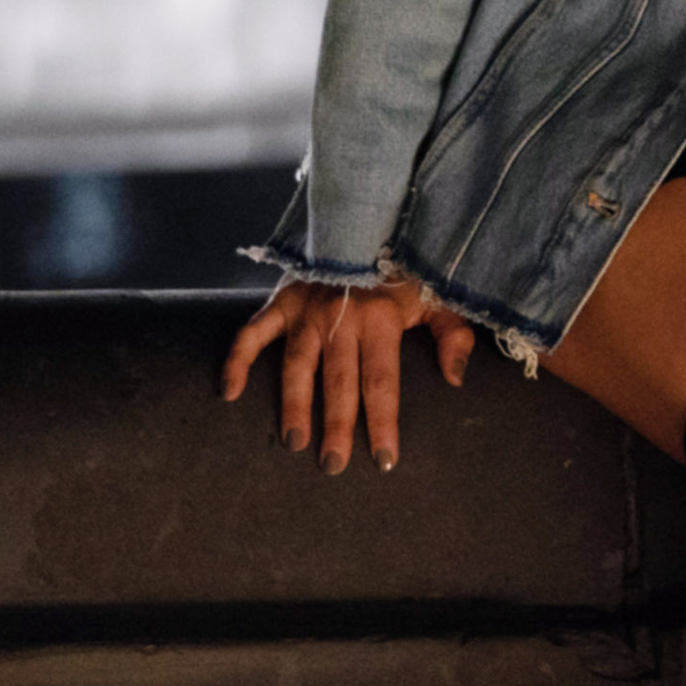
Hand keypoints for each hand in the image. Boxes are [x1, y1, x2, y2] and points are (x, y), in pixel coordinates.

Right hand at [221, 277, 475, 473]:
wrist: (367, 220)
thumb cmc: (405, 270)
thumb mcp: (439, 296)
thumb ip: (453, 335)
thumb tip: (456, 379)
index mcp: (382, 319)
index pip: (381, 382)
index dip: (382, 423)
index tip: (384, 460)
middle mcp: (342, 316)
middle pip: (338, 381)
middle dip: (336, 426)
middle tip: (332, 465)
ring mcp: (307, 309)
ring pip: (297, 366)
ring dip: (293, 405)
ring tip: (294, 442)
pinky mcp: (282, 300)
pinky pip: (253, 333)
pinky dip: (237, 360)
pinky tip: (229, 393)